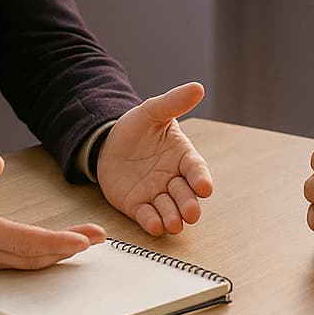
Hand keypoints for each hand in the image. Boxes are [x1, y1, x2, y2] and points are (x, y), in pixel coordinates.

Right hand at [0, 150, 105, 268]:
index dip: (52, 242)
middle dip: (67, 248)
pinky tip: (68, 245)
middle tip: (100, 236)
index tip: (81, 241)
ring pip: (29, 262)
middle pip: (30, 256)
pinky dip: (49, 253)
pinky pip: (24, 260)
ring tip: (93, 238)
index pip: (18, 241)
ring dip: (62, 252)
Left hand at [97, 82, 213, 235]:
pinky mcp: (138, 205)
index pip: (195, 168)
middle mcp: (173, 177)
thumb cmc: (137, 127)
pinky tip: (155, 226)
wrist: (108, 142)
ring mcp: (156, 193)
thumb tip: (198, 87)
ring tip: (175, 224)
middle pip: (185, 194)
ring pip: (169, 209)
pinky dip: (152, 222)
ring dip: (173, 217)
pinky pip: (147, 216)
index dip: (200, 178)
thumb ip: (174, 102)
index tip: (205, 187)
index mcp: (181, 155)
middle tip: (192, 213)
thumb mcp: (153, 111)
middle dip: (189, 204)